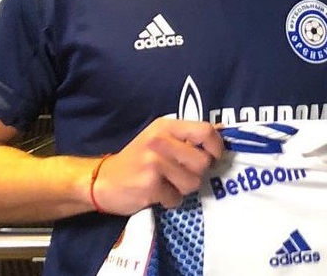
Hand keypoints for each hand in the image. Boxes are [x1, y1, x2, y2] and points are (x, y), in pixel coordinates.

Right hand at [92, 117, 224, 213]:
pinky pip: (176, 199)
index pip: (205, 131)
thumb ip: (188, 136)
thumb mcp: (160, 139)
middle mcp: (160, 141)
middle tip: (182, 175)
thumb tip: (223, 129)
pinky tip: (156, 194)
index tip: (214, 157)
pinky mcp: (149, 186)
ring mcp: (153, 164)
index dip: (216, 147)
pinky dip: (169, 201)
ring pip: (192, 183)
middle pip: (203, 162)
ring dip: (183, 189)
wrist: (102, 180)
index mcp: (165, 126)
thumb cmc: (137, 160)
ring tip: (167, 184)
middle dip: (197, 173)